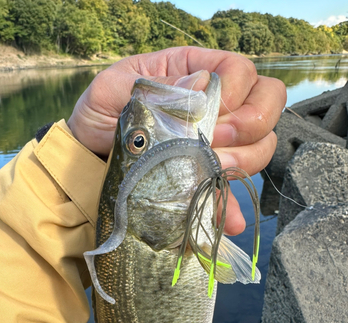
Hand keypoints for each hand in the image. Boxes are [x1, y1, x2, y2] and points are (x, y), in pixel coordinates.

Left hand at [68, 47, 285, 235]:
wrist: (88, 158)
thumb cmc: (99, 115)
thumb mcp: (112, 91)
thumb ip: (153, 84)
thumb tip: (201, 85)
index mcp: (193, 72)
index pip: (241, 70)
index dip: (236, 90)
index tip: (210, 113)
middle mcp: (213, 105)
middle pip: (265, 105)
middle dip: (250, 126)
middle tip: (216, 142)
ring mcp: (215, 143)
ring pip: (259, 147)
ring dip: (242, 162)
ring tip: (209, 173)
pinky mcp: (206, 176)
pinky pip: (231, 189)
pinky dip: (231, 205)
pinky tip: (228, 221)